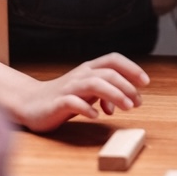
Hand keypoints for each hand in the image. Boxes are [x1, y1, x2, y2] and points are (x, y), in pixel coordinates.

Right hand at [11, 53, 149, 131]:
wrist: (31, 103)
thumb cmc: (65, 96)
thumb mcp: (90, 92)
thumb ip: (109, 92)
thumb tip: (129, 100)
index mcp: (89, 69)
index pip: (113, 59)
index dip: (131, 68)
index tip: (146, 82)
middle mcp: (80, 75)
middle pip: (107, 73)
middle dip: (126, 86)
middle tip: (138, 102)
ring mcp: (68, 88)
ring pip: (94, 84)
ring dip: (113, 94)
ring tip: (126, 108)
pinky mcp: (57, 102)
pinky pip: (73, 102)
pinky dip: (87, 108)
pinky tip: (96, 116)